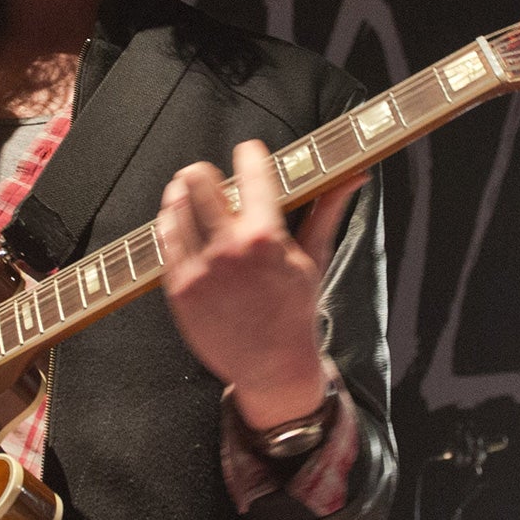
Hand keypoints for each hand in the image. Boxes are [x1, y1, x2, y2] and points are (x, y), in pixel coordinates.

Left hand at [156, 140, 362, 429]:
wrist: (271, 367)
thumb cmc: (294, 311)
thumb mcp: (314, 259)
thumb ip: (327, 210)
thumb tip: (355, 175)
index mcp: (266, 238)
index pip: (251, 170)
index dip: (249, 153)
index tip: (249, 152)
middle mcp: (229, 250)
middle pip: (198, 179)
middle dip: (205, 171)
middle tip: (210, 176)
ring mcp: (199, 270)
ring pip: (175, 205)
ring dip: (181, 193)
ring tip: (190, 195)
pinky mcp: (178, 289)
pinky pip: (165, 239)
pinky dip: (171, 224)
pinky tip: (181, 223)